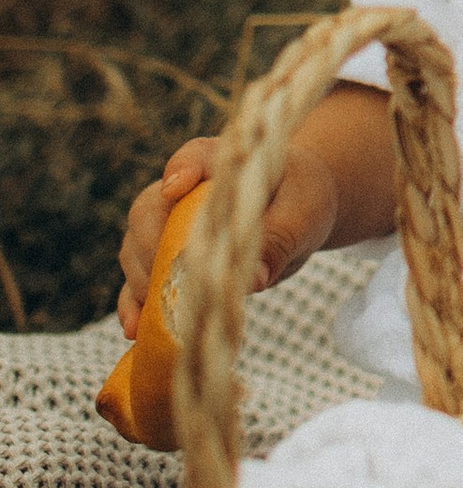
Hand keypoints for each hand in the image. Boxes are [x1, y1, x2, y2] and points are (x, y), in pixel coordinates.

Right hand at [115, 134, 341, 333]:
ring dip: (140, 280)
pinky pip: (140, 281)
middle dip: (150, 244)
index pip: (193, 157)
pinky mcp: (170, 263)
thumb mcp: (303, 213)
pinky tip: (135, 330)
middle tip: (169, 277)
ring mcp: (169, 228)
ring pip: (136, 248)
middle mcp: (183, 193)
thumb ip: (279, 239)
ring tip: (152, 315)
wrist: (298, 210)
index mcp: (220, 164)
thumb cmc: (301, 198)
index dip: (180, 170)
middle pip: (148, 210)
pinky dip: (134, 305)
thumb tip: (253, 280)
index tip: (175, 189)